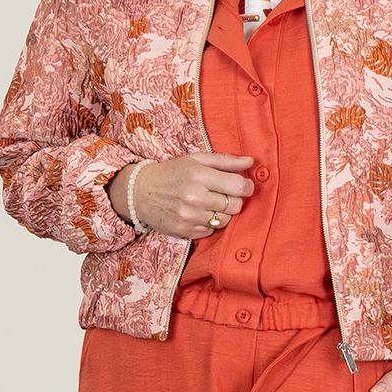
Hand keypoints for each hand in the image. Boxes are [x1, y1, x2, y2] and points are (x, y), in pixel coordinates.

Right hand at [108, 153, 254, 239]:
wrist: (140, 192)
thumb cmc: (171, 173)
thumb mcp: (196, 160)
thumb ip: (225, 161)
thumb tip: (251, 162)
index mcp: (199, 175)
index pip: (239, 186)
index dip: (247, 186)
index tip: (244, 185)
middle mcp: (195, 197)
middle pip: (235, 206)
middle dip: (234, 200)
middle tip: (223, 194)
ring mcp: (189, 217)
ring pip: (225, 220)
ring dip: (222, 213)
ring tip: (209, 203)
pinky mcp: (185, 231)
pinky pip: (211, 231)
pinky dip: (209, 224)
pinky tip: (198, 213)